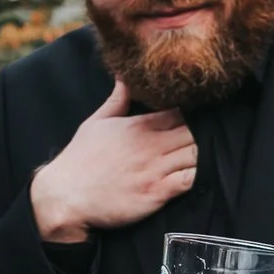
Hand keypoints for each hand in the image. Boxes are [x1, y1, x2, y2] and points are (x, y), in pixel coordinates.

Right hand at [31, 80, 199, 247]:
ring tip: (207, 158)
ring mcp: (155, 170)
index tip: (200, 119)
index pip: (180, 111)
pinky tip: (200, 176)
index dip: (194, 114)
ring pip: (197, 155)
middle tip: (209, 140)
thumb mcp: (96, 123)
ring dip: (205, 155)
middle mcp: (150, 145)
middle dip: (205, 135)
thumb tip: (126, 76)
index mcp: (138, 126)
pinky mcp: (157, 193)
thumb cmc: (80, 160)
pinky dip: (200, 177)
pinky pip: (190, 180)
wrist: (64, 196)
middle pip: (194, 132)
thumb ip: (117, 99)